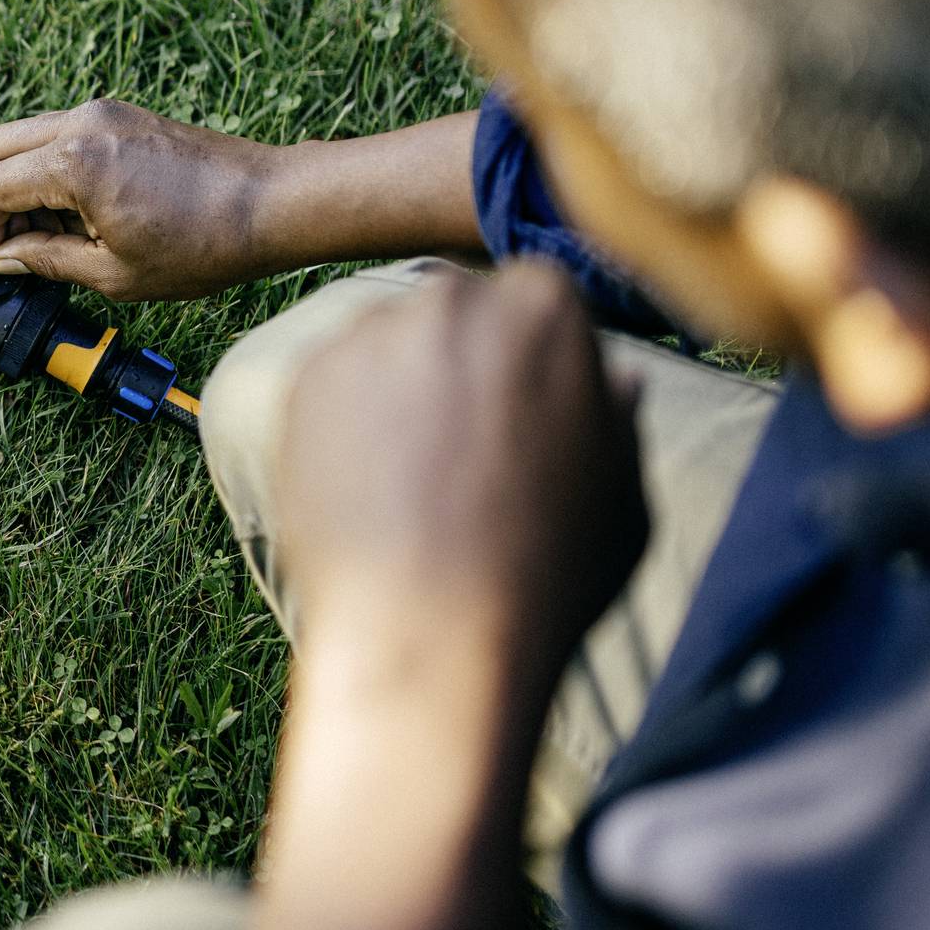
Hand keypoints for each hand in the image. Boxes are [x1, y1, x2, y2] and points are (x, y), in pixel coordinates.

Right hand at [0, 99, 284, 300]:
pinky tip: (78, 210)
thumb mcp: (115, 272)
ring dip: (21, 180)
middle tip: (9, 241)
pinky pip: (62, 133)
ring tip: (50, 232)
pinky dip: (51, 166)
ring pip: (26, 135)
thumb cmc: (206, 241)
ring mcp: (104, 113)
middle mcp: (83, 124)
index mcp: (75, 163)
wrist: (271, 202)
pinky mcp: (122, 115)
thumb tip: (7, 258)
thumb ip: (48, 260)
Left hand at [273, 262, 646, 699]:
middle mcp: (452, 298)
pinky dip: (348, 422)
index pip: (535, 302)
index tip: (528, 415)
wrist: (428, 632)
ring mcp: (369, 335)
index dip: (533, 362)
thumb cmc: (547, 574)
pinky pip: (336, 384)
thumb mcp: (623, 496)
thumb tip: (615, 379)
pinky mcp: (305, 379)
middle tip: (468, 450)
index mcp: (545, 305)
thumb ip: (617, 421)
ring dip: (403, 388)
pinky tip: (369, 486)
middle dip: (463, 363)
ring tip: (415, 479)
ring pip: (391, 344)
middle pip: (458, 313)